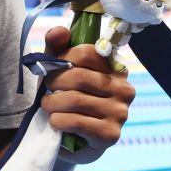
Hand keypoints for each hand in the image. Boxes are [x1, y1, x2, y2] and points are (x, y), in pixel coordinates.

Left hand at [39, 25, 134, 164]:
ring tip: (48, 106)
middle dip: (53, 82)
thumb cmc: (64, 98)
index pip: (87, 52)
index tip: (51, 68)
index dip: (61, 58)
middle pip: (78, 76)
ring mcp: (120, 113)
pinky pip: (76, 121)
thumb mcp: (58, 70)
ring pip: (74, 100)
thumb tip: (59, 30)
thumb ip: (56, 48)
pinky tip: (55, 122)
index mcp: (116, 68)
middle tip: (46, 91)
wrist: (66, 139)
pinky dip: (57, 121)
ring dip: (51, 103)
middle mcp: (124, 89)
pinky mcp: (111, 135)